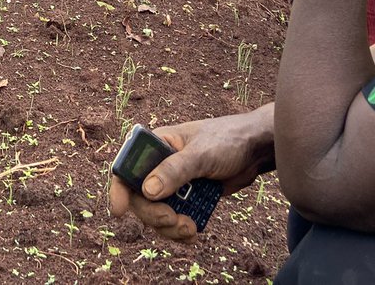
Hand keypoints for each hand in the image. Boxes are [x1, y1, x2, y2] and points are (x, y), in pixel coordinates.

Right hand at [109, 108, 274, 241]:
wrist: (255, 150)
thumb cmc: (228, 140)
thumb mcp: (201, 154)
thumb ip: (174, 170)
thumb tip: (147, 191)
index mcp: (157, 144)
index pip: (126, 166)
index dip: (119, 188)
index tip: (121, 210)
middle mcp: (160, 164)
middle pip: (140, 197)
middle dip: (153, 214)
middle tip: (172, 219)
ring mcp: (173, 182)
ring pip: (156, 212)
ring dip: (169, 227)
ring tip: (190, 229)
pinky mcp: (188, 197)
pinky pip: (174, 219)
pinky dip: (180, 231)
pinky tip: (194, 233)